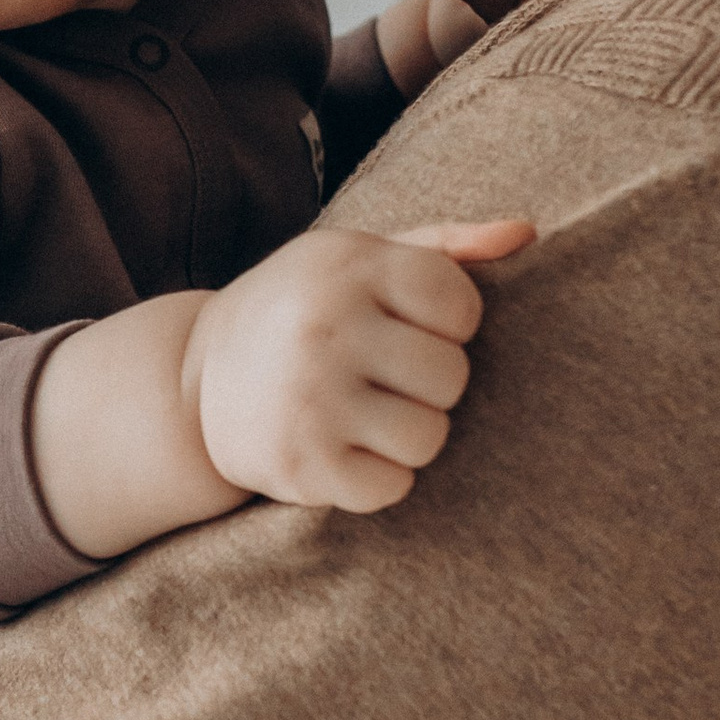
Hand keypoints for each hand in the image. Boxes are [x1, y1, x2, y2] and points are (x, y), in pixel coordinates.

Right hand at [184, 216, 533, 513]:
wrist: (194, 378)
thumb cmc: (302, 309)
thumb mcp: (359, 258)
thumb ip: (446, 246)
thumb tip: (526, 232)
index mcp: (349, 265)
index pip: (461, 307)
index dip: (447, 324)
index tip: (406, 325)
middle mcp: (326, 327)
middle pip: (451, 378)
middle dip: (428, 384)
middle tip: (380, 376)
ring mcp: (310, 399)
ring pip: (428, 438)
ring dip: (408, 434)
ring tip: (365, 414)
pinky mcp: (300, 464)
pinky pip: (391, 488)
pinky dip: (376, 477)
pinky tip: (342, 449)